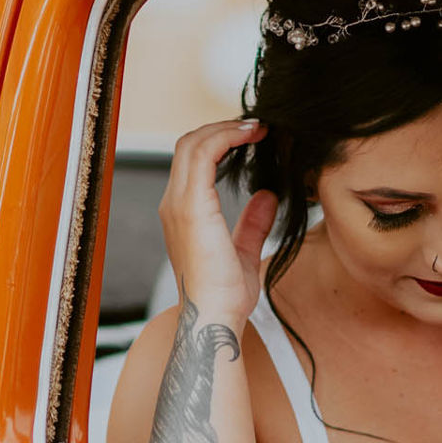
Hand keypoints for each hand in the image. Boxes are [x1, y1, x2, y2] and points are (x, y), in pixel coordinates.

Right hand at [158, 119, 277, 325]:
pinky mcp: (191, 206)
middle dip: (221, 128)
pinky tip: (252, 136)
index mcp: (183, 213)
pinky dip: (228, 138)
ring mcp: (178, 204)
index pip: (192, 161)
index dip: (219, 141)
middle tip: (256, 125)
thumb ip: (253, 222)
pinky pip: (204, 155)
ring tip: (257, 126)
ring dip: (226, 128)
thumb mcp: (244, 252)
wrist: (215, 316)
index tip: (253, 136)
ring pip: (193, 143)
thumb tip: (267, 197)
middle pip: (188, 145)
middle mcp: (174, 204)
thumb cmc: (226, 295)